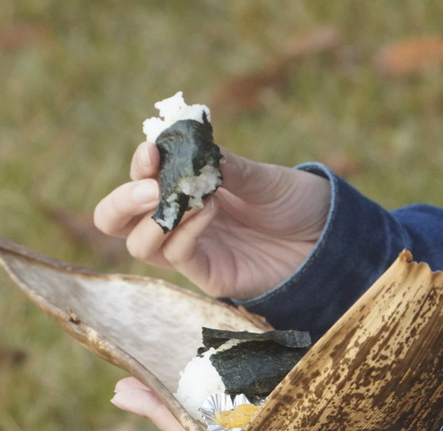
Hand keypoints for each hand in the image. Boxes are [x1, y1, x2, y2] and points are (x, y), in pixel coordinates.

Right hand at [93, 143, 330, 299]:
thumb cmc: (293, 203)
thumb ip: (228, 165)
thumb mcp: (262, 177)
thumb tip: (195, 143)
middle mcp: (177, 220)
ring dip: (154, 219)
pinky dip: (185, 232)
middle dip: (121, 202)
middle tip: (149, 187)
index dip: (138, 165)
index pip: (139, 179)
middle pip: (116, 220)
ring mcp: (189, 249)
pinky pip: (177, 256)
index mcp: (183, 189)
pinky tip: (209, 210)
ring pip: (138, 243)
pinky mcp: (208, 274)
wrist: (327, 239)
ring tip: (189, 197)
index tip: (152, 150)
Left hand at [112, 376, 425, 430]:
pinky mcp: (311, 403)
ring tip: (157, 359)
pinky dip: (236, 370)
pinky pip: (262, 386)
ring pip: (228, 401)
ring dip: (192, 382)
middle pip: (205, 417)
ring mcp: (288, 423)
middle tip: (122, 375)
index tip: (126, 392)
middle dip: (164, 396)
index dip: (164, 417)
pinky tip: (218, 355)